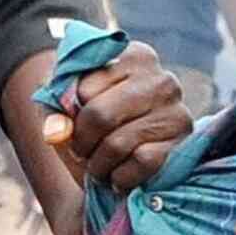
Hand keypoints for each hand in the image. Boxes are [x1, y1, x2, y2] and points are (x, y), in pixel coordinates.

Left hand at [46, 43, 194, 195]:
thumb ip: (52, 106)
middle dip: (82, 143)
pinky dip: (121, 178)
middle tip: (81, 153)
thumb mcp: (64, 107)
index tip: (72, 126)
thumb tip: (58, 129)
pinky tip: (119, 178)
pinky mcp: (183, 145)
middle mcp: (160, 78)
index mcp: (131, 56)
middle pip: (99, 115)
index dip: (69, 115)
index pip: (82, 88)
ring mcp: (176, 111)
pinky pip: (141, 163)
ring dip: (99, 165)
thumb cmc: (93, 128)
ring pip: (118, 143)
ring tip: (99, 168)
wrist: (125, 165)